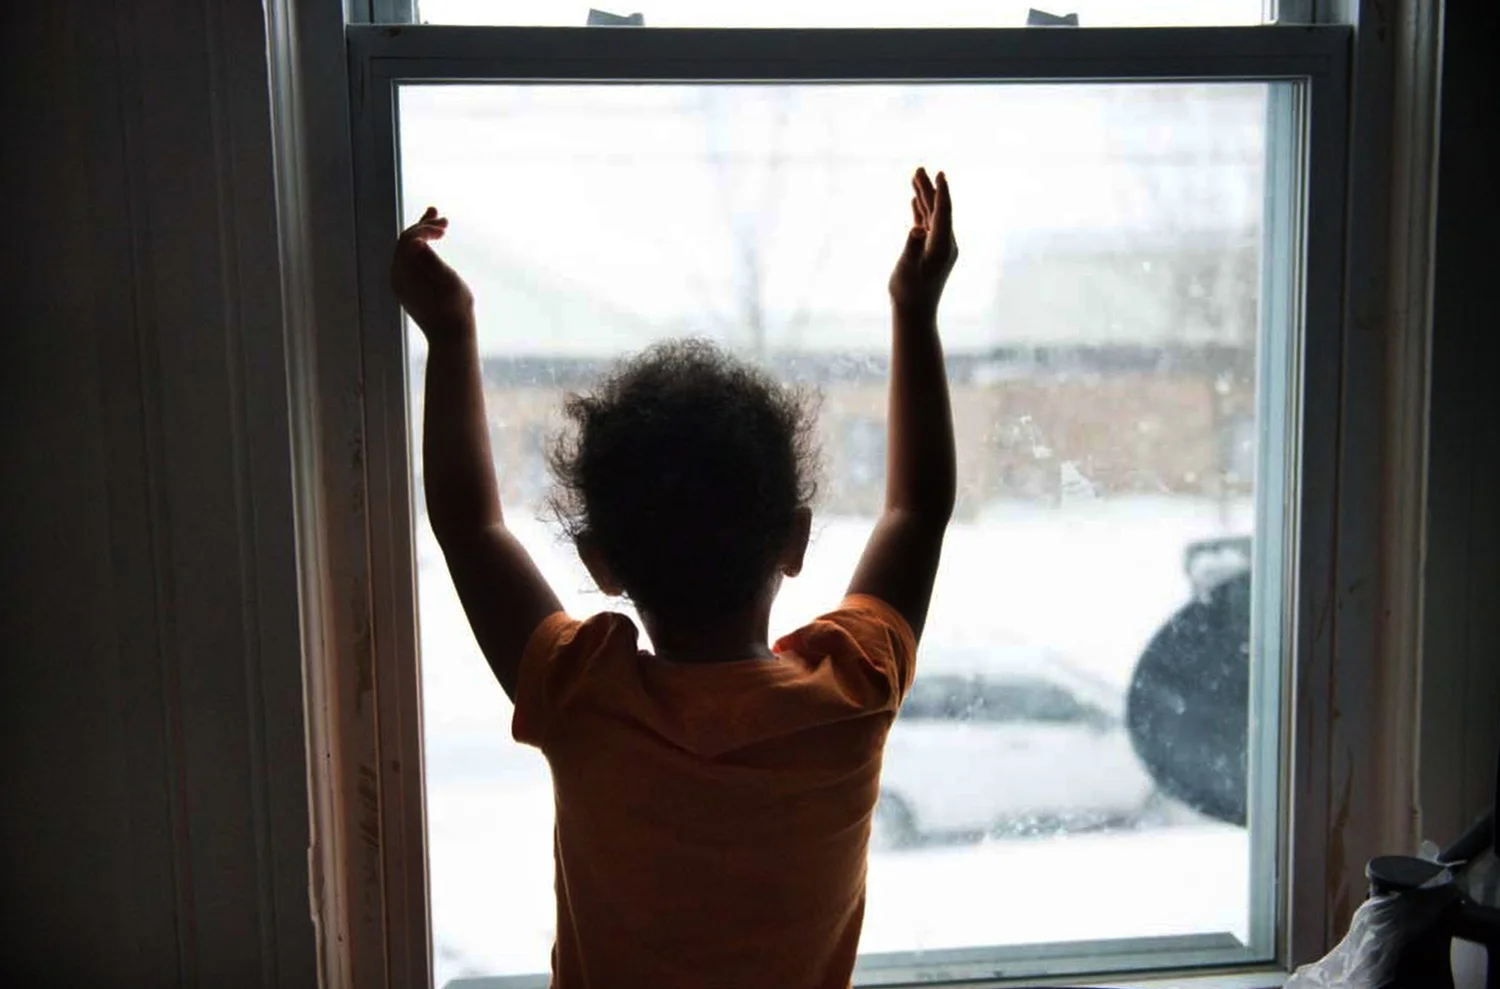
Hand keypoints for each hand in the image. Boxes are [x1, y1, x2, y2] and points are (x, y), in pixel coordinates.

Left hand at [391, 207, 474, 337]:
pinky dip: (422, 247)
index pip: (409, 240)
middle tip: (445, 220)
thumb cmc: (454, 311)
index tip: (446, 228)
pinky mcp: (408, 286)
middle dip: (424, 227)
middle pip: (405, 242)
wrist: (451, 338)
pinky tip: (433, 239)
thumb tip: (417, 242)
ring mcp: (401, 281)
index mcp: (403, 275)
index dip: (426, 229)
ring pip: (407, 249)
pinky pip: (411, 259)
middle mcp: (397, 277)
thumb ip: (431, 261)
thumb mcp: (448, 283)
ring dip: (423, 233)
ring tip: (437, 218)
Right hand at [888, 168, 957, 317]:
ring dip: (924, 197)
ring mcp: (939, 247)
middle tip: (920, 168)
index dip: (941, 192)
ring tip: (915, 177)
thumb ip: (912, 247)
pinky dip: (921, 211)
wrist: (915, 312)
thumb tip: (916, 229)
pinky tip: (914, 202)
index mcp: (943, 245)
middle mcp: (945, 244)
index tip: (939, 174)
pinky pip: (928, 225)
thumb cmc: (909, 292)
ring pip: (932, 216)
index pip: (943, 213)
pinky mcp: (931, 252)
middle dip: (929, 189)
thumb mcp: (908, 269)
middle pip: (938, 210)